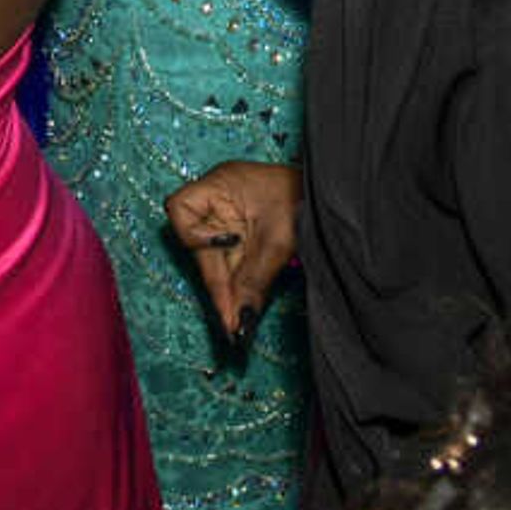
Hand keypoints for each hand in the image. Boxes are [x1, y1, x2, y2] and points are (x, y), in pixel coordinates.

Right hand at [164, 159, 301, 342]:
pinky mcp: (241, 235)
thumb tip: (239, 322)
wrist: (331, 198)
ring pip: (215, 260)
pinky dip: (236, 284)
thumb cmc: (305, 202)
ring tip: (234, 324)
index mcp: (218, 185)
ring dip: (226, 290)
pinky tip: (240, 308)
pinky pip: (230, 262)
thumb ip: (253, 280)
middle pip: (200, 246)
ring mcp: (227, 218)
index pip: (179, 208)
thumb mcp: (278, 241)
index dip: (194, 234)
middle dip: (216, 283)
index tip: (225, 248)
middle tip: (228, 323)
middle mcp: (215, 201)